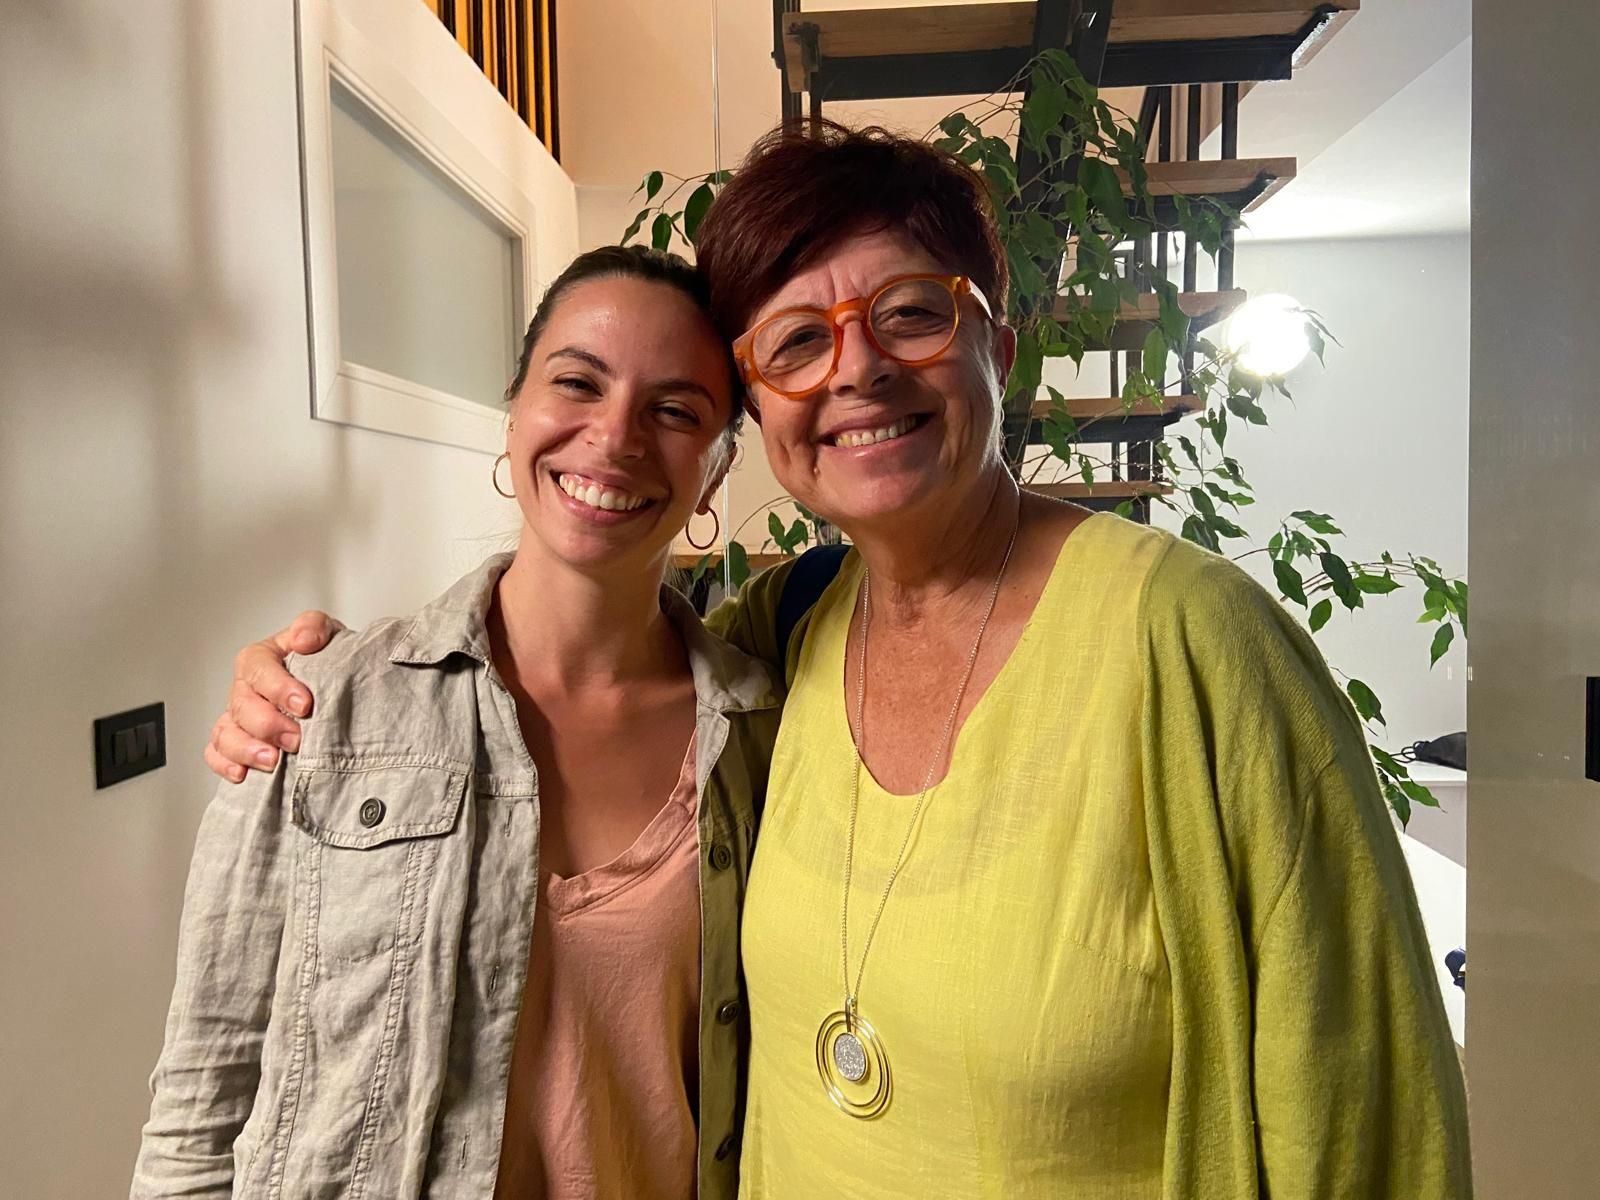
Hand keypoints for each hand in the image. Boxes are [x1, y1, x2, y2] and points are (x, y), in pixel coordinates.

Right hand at [203, 611, 343, 782]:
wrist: (331, 684)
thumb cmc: (322, 659)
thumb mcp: (326, 634)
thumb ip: (314, 627)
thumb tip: (303, 639)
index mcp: (261, 658)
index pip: (258, 668)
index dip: (278, 688)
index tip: (304, 704)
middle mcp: (246, 688)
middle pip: (241, 705)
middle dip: (267, 725)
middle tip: (295, 738)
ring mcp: (238, 717)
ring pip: (225, 732)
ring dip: (246, 749)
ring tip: (272, 761)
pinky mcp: (237, 741)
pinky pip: (217, 754)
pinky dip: (225, 765)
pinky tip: (243, 774)